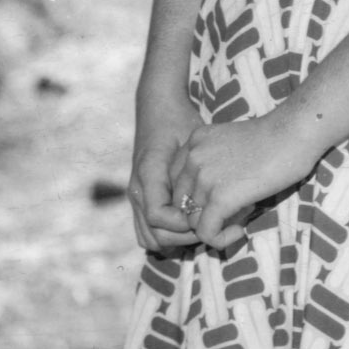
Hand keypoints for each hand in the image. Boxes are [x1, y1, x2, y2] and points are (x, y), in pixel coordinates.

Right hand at [130, 96, 201, 252]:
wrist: (158, 108)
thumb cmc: (178, 121)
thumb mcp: (191, 141)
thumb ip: (194, 173)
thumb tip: (209, 205)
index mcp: (147, 175)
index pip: (158, 217)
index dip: (184, 224)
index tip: (208, 214)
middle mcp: (137, 191)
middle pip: (155, 235)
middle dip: (185, 237)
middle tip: (212, 226)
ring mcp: (136, 198)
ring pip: (149, 239)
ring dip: (176, 240)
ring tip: (202, 227)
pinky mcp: (141, 201)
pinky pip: (147, 232)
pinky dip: (167, 236)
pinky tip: (190, 225)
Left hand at [164, 110, 320, 250]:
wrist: (295, 134)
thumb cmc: (274, 140)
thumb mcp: (231, 145)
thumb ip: (213, 166)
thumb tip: (210, 202)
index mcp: (193, 142)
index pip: (176, 182)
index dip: (195, 198)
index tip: (219, 201)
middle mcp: (192, 158)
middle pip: (181, 202)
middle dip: (201, 214)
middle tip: (230, 214)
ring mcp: (204, 178)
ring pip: (192, 221)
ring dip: (215, 226)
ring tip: (240, 220)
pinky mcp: (220, 198)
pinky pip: (206, 232)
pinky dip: (220, 239)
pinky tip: (240, 232)